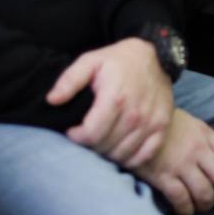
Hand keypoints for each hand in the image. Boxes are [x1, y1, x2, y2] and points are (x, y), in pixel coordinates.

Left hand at [46, 38, 173, 167]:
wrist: (156, 56)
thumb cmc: (119, 60)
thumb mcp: (90, 61)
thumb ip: (69, 80)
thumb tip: (52, 100)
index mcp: (115, 98)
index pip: (91, 135)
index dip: (77, 137)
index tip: (73, 130)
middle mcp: (135, 114)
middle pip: (105, 147)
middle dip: (91, 145)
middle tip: (87, 134)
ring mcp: (151, 123)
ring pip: (122, 155)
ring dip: (108, 152)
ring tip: (101, 139)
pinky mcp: (162, 128)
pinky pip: (143, 157)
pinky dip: (129, 158)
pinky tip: (119, 147)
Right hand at [134, 109, 213, 214]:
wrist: (132, 119)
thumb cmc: (162, 123)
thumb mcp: (189, 122)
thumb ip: (205, 138)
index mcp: (205, 134)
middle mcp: (197, 150)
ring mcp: (180, 164)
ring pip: (205, 194)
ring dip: (206, 205)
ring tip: (201, 205)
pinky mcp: (162, 176)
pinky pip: (182, 200)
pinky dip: (186, 210)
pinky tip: (184, 210)